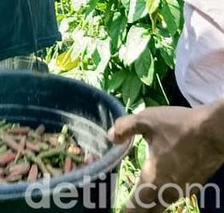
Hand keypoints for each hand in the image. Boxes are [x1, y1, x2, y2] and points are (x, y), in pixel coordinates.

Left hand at [109, 104, 223, 212]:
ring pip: (163, 204)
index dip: (125, 212)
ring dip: (151, 203)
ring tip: (141, 196)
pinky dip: (164, 194)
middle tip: (128, 207)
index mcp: (153, 180)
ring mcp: (183, 191)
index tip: (118, 212)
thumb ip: (125, 127)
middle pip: (150, 211)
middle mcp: (168, 192)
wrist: (214, 131)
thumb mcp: (147, 120)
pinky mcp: (194, 185)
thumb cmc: (178, 126)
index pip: (135, 207)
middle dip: (138, 210)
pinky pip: (174, 195)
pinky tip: (161, 182)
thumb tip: (110, 136)